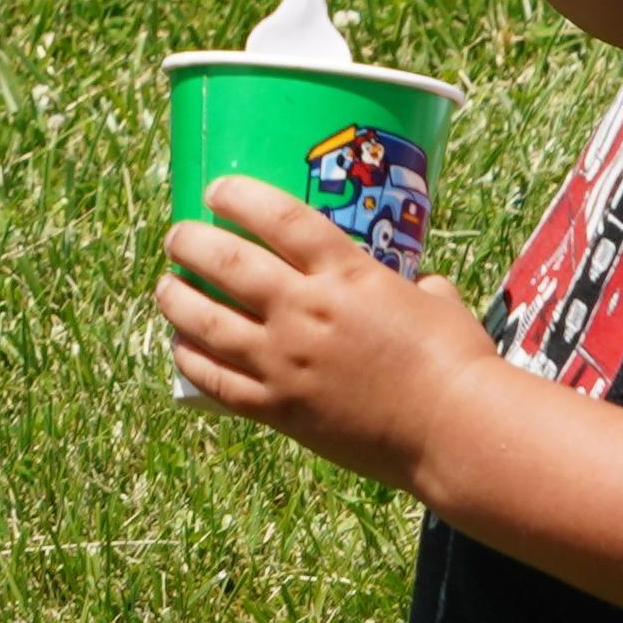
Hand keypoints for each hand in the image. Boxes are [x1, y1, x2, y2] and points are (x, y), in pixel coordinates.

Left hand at [162, 174, 499, 481]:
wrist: (455, 432)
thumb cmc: (457, 361)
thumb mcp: (438, 301)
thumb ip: (415, 284)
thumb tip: (418, 283)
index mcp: (345, 274)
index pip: (277, 216)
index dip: (238, 196)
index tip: (216, 190)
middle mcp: (304, 310)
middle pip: (225, 262)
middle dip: (189, 241)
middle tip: (177, 236)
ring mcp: (286, 362)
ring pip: (205, 320)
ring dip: (175, 297)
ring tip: (165, 286)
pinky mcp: (280, 410)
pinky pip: (216, 380)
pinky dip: (190, 359)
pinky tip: (180, 346)